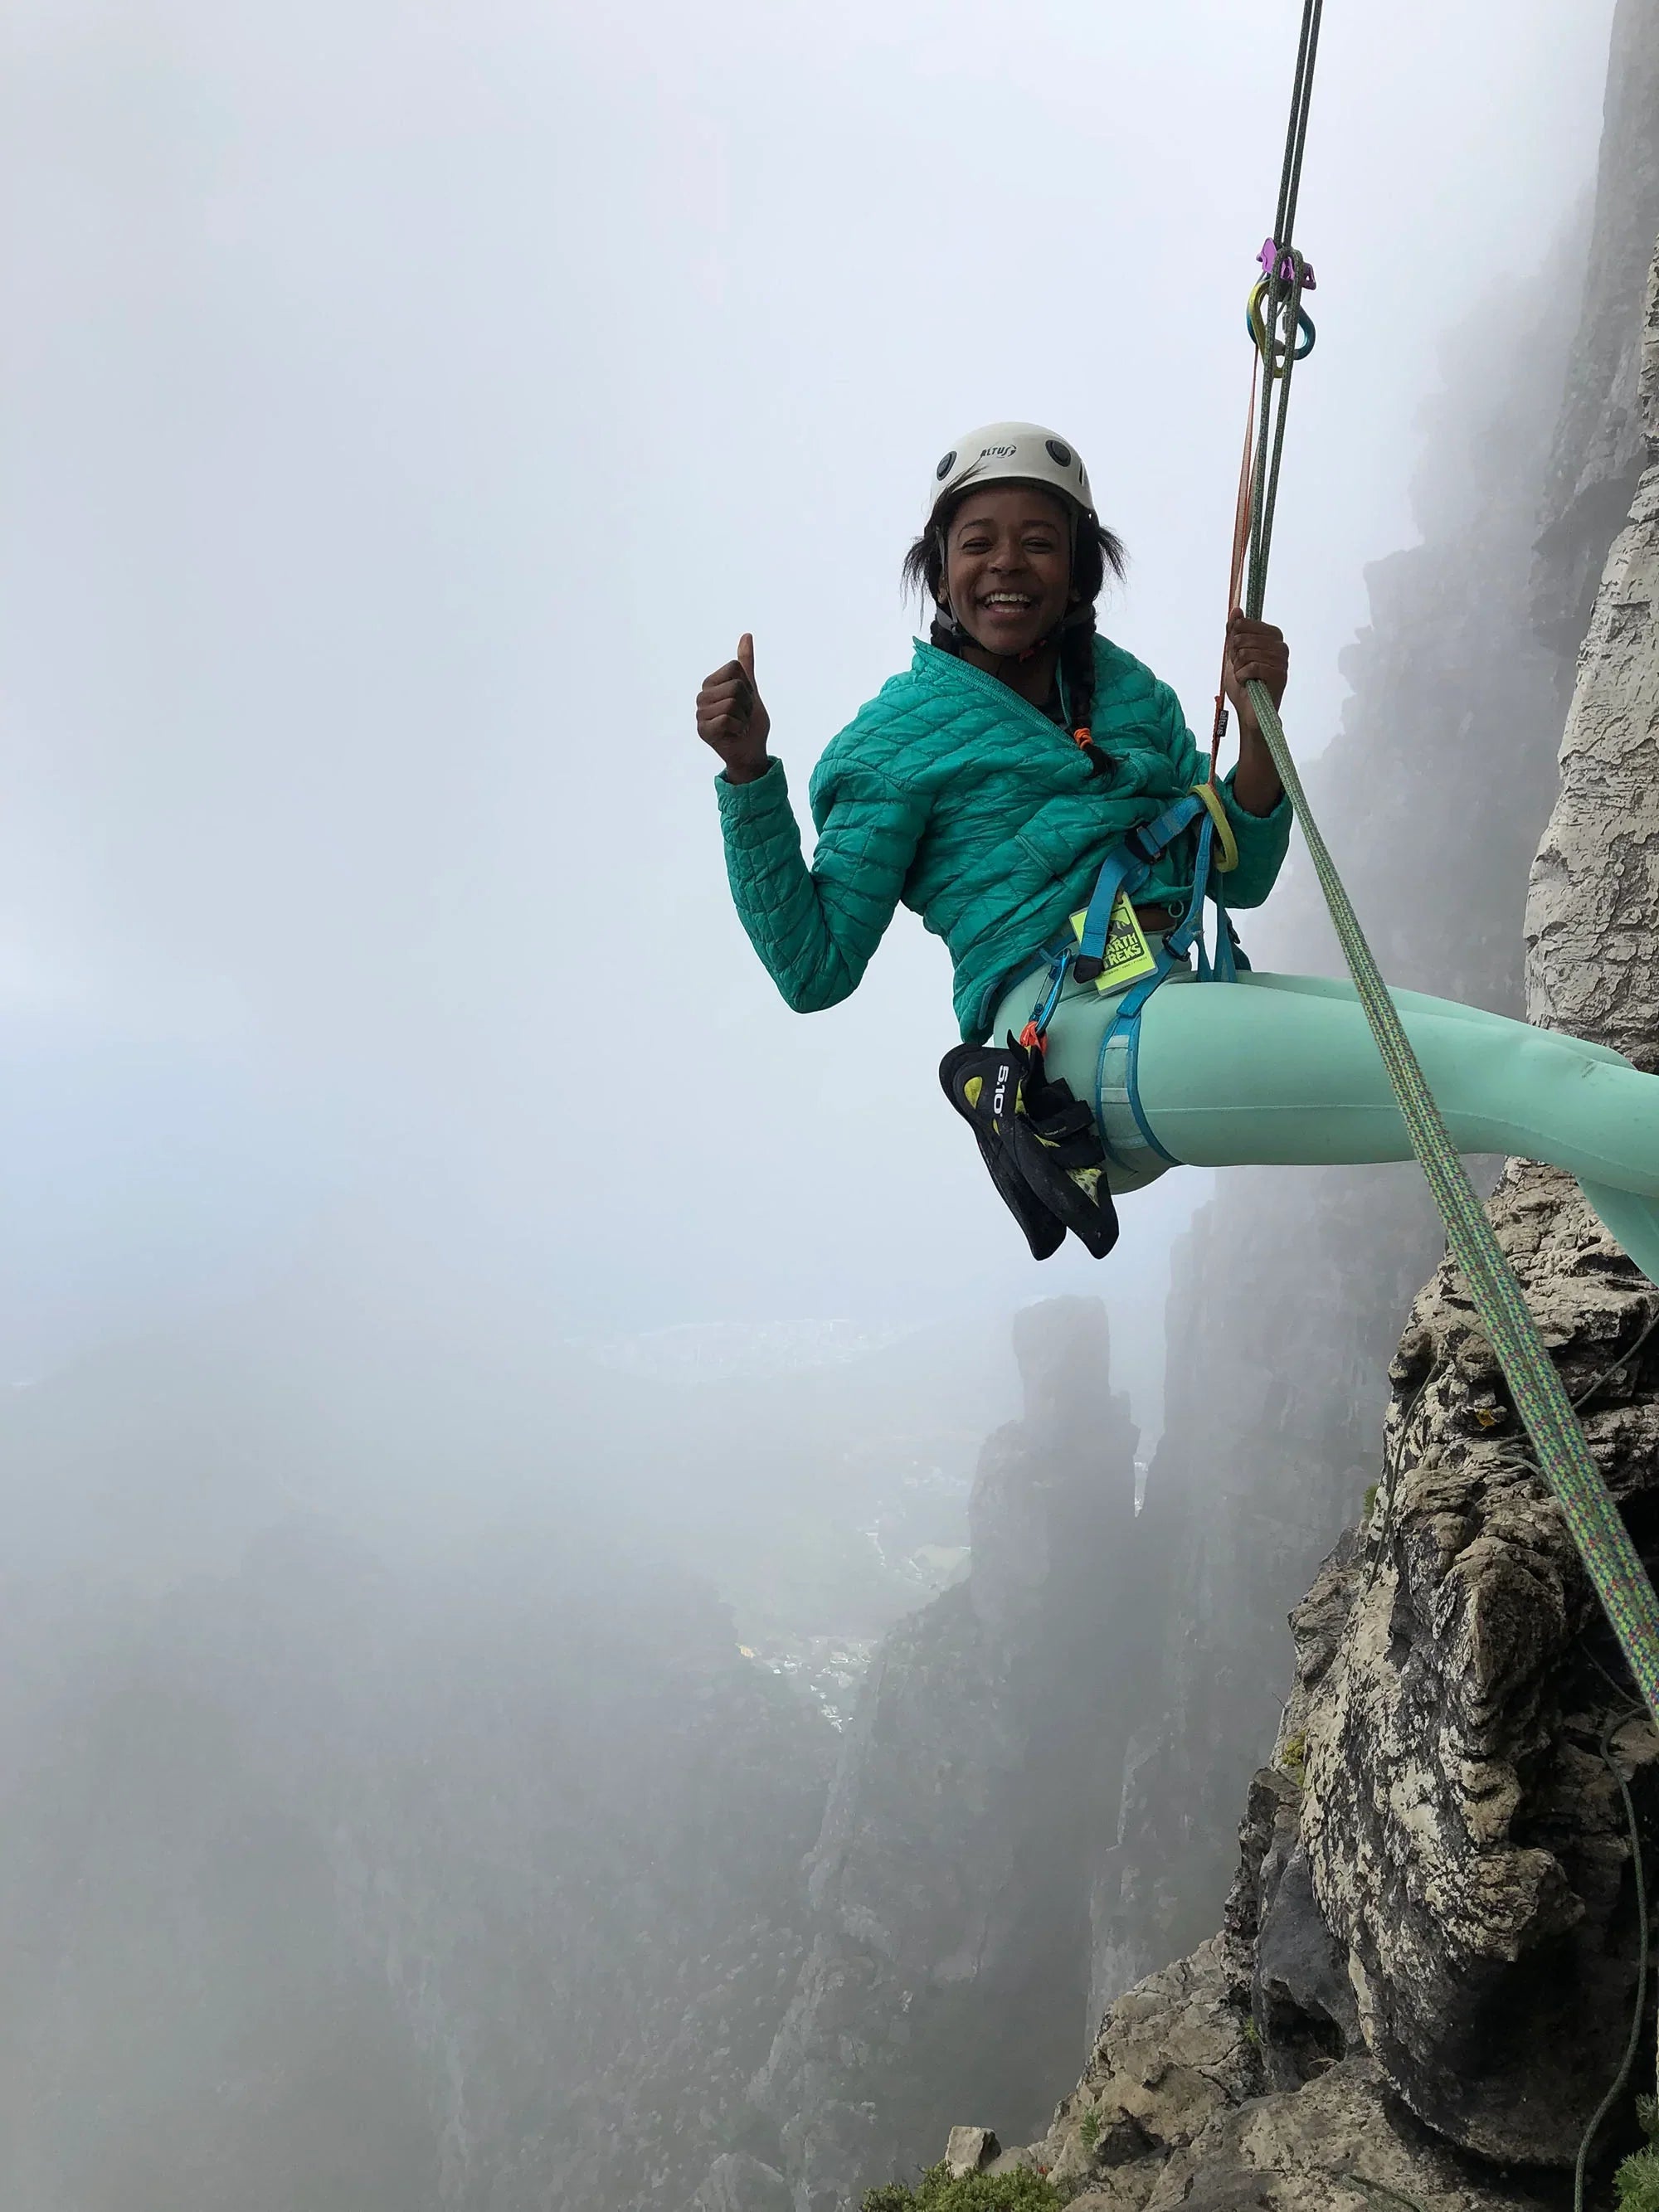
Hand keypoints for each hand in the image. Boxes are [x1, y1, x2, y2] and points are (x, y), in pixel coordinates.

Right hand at [696, 634, 770, 783]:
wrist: (751, 750)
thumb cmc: (750, 721)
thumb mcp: (751, 689)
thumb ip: (746, 664)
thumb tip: (747, 635)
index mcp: (711, 683)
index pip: (735, 668)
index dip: (748, 685)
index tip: (745, 700)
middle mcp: (702, 697)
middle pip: (735, 685)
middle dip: (747, 703)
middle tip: (742, 715)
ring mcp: (700, 714)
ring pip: (731, 703)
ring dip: (743, 717)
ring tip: (738, 725)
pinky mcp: (703, 731)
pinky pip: (726, 719)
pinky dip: (738, 728)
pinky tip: (734, 734)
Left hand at [1222, 609, 1288, 729]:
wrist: (1249, 711)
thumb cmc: (1244, 684)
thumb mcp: (1234, 655)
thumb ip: (1234, 632)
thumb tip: (1236, 610)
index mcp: (1272, 636)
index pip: (1243, 624)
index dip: (1233, 641)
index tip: (1238, 655)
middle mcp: (1280, 646)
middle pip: (1242, 638)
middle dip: (1235, 657)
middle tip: (1242, 669)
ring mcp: (1282, 660)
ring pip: (1246, 653)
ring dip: (1239, 669)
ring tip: (1246, 678)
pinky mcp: (1280, 675)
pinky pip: (1252, 667)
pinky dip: (1243, 677)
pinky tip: (1249, 684)